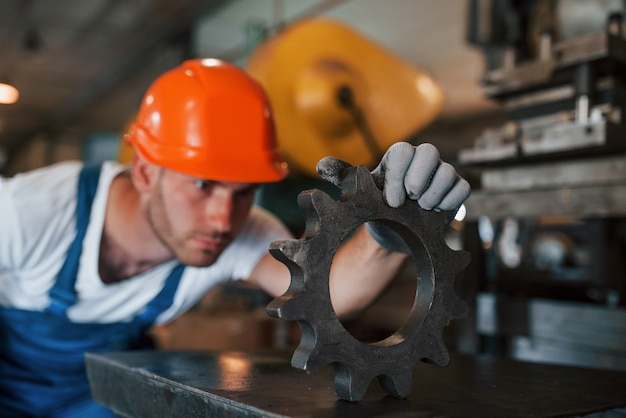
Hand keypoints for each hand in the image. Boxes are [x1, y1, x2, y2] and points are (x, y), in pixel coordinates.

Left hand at [316, 142, 469, 252]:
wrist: (393, 231)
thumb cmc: (375, 207)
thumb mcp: (356, 192)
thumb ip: (342, 175)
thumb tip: (321, 165)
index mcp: (397, 158)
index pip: (402, 151)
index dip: (397, 176)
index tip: (391, 200)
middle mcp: (420, 161)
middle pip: (429, 152)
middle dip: (417, 180)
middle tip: (408, 201)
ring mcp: (440, 173)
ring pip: (447, 171)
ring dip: (432, 195)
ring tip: (420, 209)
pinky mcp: (454, 189)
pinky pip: (461, 188)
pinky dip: (449, 202)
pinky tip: (434, 212)